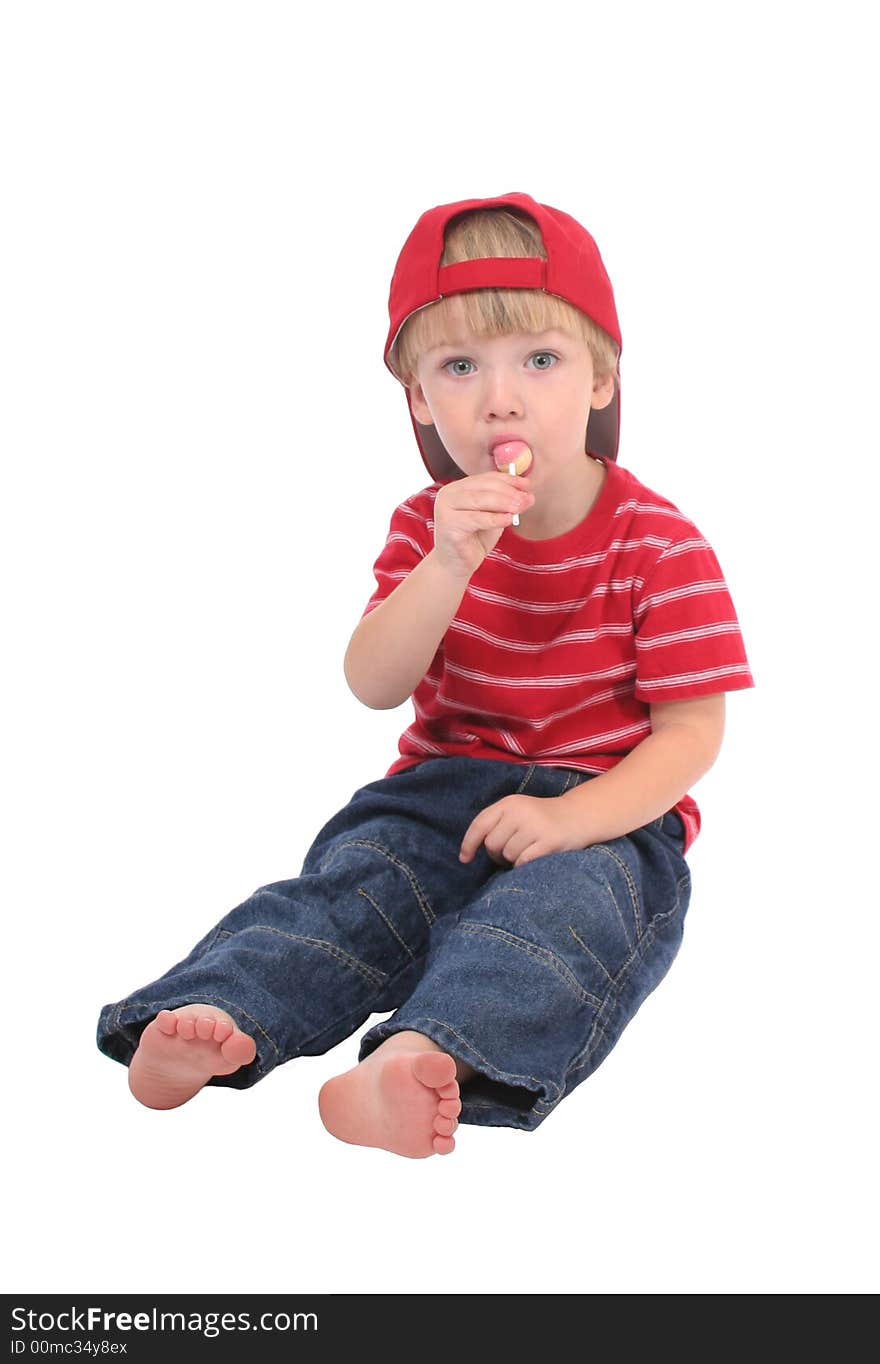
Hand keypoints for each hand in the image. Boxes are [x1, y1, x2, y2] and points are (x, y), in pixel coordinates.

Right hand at [433, 471, 534, 578]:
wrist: (456, 565)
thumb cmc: (473, 540)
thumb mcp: (492, 517)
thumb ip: (505, 505)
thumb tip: (527, 495)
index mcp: (458, 488)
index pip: (486, 478)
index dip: (508, 480)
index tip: (526, 485)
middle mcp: (448, 495)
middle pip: (483, 487)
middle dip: (508, 491)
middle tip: (525, 498)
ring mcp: (445, 509)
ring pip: (480, 500)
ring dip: (503, 502)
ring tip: (519, 507)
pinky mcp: (448, 526)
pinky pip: (476, 519)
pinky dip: (495, 518)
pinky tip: (508, 519)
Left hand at [459, 794, 585, 869]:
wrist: (578, 816)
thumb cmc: (541, 818)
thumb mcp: (518, 811)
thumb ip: (497, 824)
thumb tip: (470, 852)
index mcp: (509, 803)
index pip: (480, 824)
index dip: (468, 844)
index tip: (465, 859)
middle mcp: (520, 812)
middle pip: (492, 844)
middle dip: (497, 854)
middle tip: (511, 851)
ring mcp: (535, 827)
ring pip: (507, 855)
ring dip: (513, 860)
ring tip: (527, 851)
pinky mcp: (549, 842)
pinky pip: (523, 862)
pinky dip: (524, 865)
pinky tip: (534, 858)